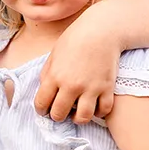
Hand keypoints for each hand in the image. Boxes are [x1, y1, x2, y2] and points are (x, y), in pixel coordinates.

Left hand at [37, 4, 121, 123]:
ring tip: (78, 112)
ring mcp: (90, 88)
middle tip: (61, 111)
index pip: (41, 104)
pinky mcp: (107, 88)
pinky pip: (103, 111)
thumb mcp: (54, 55)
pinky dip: (98, 112)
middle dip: (57, 115)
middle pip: (59, 114)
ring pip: (82, 118)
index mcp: (54, 76)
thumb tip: (45, 92)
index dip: (41, 110)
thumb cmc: (75, 39)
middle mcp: (71, 85)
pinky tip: (95, 106)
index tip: (45, 109)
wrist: (101, 30)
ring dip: (78, 118)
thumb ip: (47, 74)